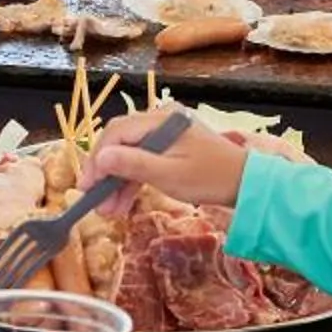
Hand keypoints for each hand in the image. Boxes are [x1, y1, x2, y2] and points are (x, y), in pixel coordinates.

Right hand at [88, 103, 247, 212]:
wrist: (245, 183)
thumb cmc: (209, 178)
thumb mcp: (169, 174)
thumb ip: (133, 165)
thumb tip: (100, 158)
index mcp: (160, 120)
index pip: (116, 133)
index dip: (97, 159)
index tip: (86, 186)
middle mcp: (159, 120)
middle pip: (119, 142)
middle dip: (104, 173)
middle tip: (94, 201)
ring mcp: (164, 134)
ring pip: (129, 154)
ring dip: (117, 182)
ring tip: (108, 211)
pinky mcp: (169, 148)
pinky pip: (142, 160)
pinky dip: (132, 181)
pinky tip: (122, 203)